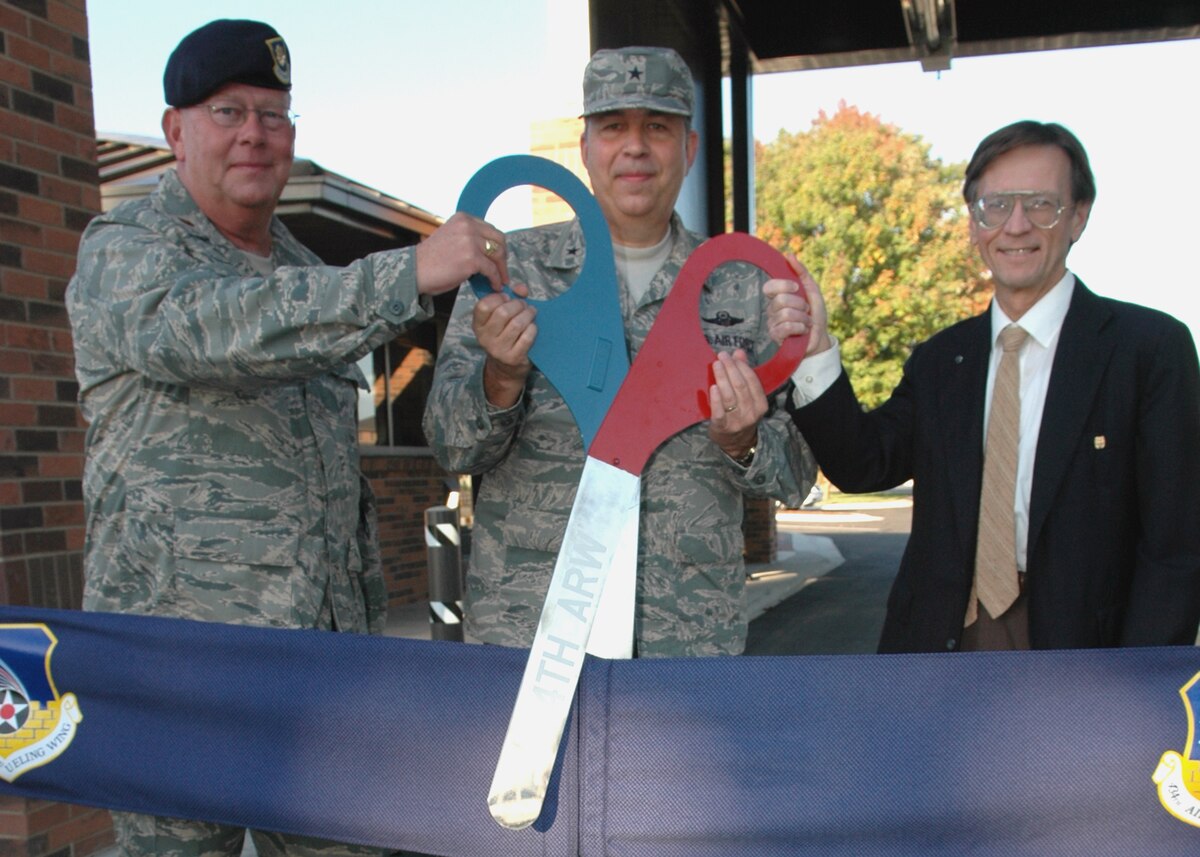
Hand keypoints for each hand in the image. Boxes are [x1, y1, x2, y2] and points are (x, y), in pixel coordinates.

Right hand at [413, 212, 509, 294]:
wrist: (414, 271)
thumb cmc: (430, 260)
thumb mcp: (451, 238)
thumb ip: (469, 239)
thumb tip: (488, 253)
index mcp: (463, 218)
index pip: (490, 229)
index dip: (497, 245)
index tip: (498, 257)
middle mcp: (468, 226)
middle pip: (498, 239)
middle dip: (503, 256)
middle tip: (503, 270)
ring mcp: (470, 241)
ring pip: (498, 254)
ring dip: (501, 269)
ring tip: (500, 280)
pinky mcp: (472, 258)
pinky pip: (492, 269)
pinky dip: (495, 279)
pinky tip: (493, 285)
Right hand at [474, 291, 536, 407]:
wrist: (506, 368)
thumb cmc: (504, 337)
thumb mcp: (499, 319)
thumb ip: (509, 298)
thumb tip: (521, 289)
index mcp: (478, 325)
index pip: (484, 305)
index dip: (499, 297)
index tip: (507, 298)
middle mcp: (485, 338)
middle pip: (503, 312)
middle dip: (518, 305)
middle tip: (523, 306)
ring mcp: (499, 349)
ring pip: (517, 323)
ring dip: (528, 314)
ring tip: (531, 313)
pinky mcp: (514, 357)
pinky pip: (527, 336)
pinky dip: (533, 329)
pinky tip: (532, 328)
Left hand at [708, 350, 764, 459]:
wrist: (736, 443)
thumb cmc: (741, 413)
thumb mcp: (748, 396)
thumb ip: (744, 373)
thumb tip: (739, 352)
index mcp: (760, 404)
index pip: (752, 381)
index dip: (741, 366)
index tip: (731, 355)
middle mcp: (751, 413)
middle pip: (740, 386)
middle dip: (730, 369)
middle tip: (721, 356)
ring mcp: (737, 421)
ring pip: (729, 396)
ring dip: (722, 378)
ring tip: (716, 365)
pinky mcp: (722, 427)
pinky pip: (719, 412)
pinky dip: (716, 399)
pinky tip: (713, 387)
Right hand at [764, 254, 831, 354]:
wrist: (820, 336)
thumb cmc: (815, 313)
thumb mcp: (812, 290)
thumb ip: (801, 272)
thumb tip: (789, 255)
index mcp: (778, 296)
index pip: (769, 287)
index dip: (783, 285)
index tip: (797, 288)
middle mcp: (772, 309)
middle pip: (781, 300)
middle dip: (800, 304)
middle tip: (806, 310)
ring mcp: (772, 323)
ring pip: (786, 314)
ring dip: (803, 318)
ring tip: (806, 322)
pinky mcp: (776, 336)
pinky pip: (786, 327)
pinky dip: (800, 328)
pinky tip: (803, 330)